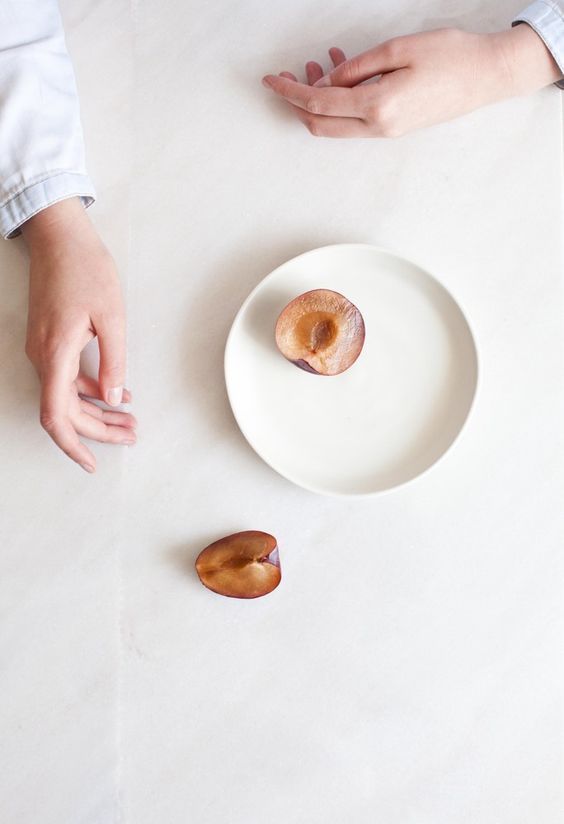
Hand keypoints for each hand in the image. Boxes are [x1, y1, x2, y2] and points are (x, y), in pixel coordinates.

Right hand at [22, 198, 135, 472]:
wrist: (60, 236)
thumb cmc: (86, 269)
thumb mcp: (112, 317)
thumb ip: (114, 361)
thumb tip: (115, 398)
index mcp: (56, 354)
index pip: (57, 416)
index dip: (74, 445)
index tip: (93, 463)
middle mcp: (43, 356)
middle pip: (66, 411)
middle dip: (99, 430)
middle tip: (133, 435)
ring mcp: (43, 349)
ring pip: (66, 396)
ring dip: (97, 412)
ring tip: (131, 420)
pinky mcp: (48, 340)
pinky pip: (65, 378)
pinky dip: (90, 390)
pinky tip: (117, 392)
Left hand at [262, 25, 562, 137]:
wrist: (487, 76)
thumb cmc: (451, 56)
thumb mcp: (398, 49)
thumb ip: (358, 67)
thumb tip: (329, 79)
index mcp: (379, 107)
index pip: (319, 104)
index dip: (290, 91)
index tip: (271, 79)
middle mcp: (379, 127)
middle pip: (320, 124)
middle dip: (298, 102)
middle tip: (289, 74)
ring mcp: (386, 132)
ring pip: (336, 125)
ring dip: (320, 99)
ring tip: (320, 64)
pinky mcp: (393, 128)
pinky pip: (355, 120)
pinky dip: (340, 101)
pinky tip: (342, 74)